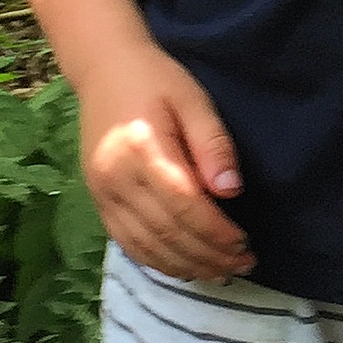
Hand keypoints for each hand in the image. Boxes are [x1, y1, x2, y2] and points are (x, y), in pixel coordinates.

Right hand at [76, 45, 252, 282]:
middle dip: (208, 255)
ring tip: (221, 272)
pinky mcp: (97, 201)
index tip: (245, 243)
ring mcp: (101, 193)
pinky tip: (185, 266)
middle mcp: (115, 178)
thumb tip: (231, 191)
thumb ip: (213, 145)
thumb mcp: (194, 101)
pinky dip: (157, 261)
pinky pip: (127, 243)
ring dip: (186, 265)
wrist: (104, 70)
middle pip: (166, 232)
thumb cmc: (156, 81)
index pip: (184, 206)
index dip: (217, 232)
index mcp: (142, 150)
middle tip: (243, 264)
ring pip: (145, 245)